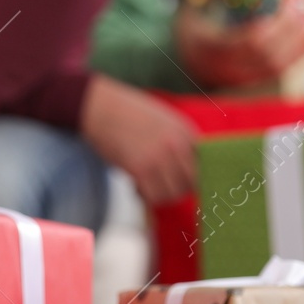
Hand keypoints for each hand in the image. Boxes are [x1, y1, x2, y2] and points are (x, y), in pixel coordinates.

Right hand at [79, 74, 196, 203]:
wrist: (99, 106)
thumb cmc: (126, 113)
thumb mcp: (162, 119)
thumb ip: (178, 139)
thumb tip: (184, 166)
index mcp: (185, 131)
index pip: (203, 165)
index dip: (191, 178)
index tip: (179, 182)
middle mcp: (177, 144)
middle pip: (191, 182)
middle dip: (176, 189)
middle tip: (159, 185)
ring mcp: (160, 156)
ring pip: (174, 193)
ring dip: (161, 195)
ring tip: (146, 185)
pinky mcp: (140, 168)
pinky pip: (154, 196)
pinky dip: (145, 196)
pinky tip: (135, 186)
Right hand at [174, 0, 303, 89]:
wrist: (178, 46)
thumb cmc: (194, 11)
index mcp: (204, 45)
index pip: (248, 41)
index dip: (275, 25)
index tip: (290, 1)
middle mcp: (218, 68)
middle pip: (266, 55)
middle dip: (292, 32)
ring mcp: (231, 80)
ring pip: (274, 68)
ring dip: (299, 45)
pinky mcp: (244, 84)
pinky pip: (275, 74)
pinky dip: (297, 58)